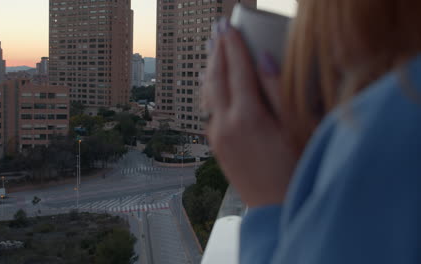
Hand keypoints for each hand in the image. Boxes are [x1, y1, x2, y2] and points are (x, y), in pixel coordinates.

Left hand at [202, 25, 296, 206]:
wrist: (274, 209)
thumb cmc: (294, 170)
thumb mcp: (295, 127)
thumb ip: (278, 91)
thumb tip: (264, 59)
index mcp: (248, 116)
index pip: (238, 69)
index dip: (235, 45)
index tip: (230, 27)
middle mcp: (225, 124)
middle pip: (217, 77)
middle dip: (218, 51)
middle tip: (217, 30)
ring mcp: (217, 136)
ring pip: (208, 93)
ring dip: (211, 68)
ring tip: (212, 50)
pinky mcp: (216, 146)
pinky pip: (208, 109)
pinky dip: (210, 89)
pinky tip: (213, 83)